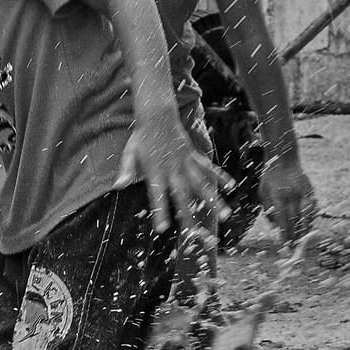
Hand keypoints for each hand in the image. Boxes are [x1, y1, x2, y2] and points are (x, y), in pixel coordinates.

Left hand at [117, 115, 224, 232]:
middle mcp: (173, 170)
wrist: (158, 114)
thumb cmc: (142, 137)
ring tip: (224, 215)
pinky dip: (220, 177)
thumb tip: (118, 186)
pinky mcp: (194, 156)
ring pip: (202, 185)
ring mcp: (186, 163)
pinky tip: (231, 187)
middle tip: (194, 235)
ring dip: (213, 200)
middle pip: (182, 196)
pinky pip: (209, 168)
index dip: (160, 212)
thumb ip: (126, 170)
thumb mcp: (130, 153)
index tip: (162, 229)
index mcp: (155, 172)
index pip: (156, 196)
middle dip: (189, 216)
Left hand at [258, 151, 318, 241]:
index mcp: (278, 195)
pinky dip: (311, 218)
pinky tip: (309, 226)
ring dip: (305, 229)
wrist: (284, 159)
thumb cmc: (270, 179)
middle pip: (295, 219)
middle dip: (295, 234)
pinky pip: (312, 208)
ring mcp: (302, 192)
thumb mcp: (263, 193)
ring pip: (306, 215)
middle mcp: (291, 194)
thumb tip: (276, 226)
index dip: (285, 232)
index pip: (282, 218)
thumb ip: (268, 210)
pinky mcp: (310, 190)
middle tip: (294, 247)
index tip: (285, 244)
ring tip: (303, 240)